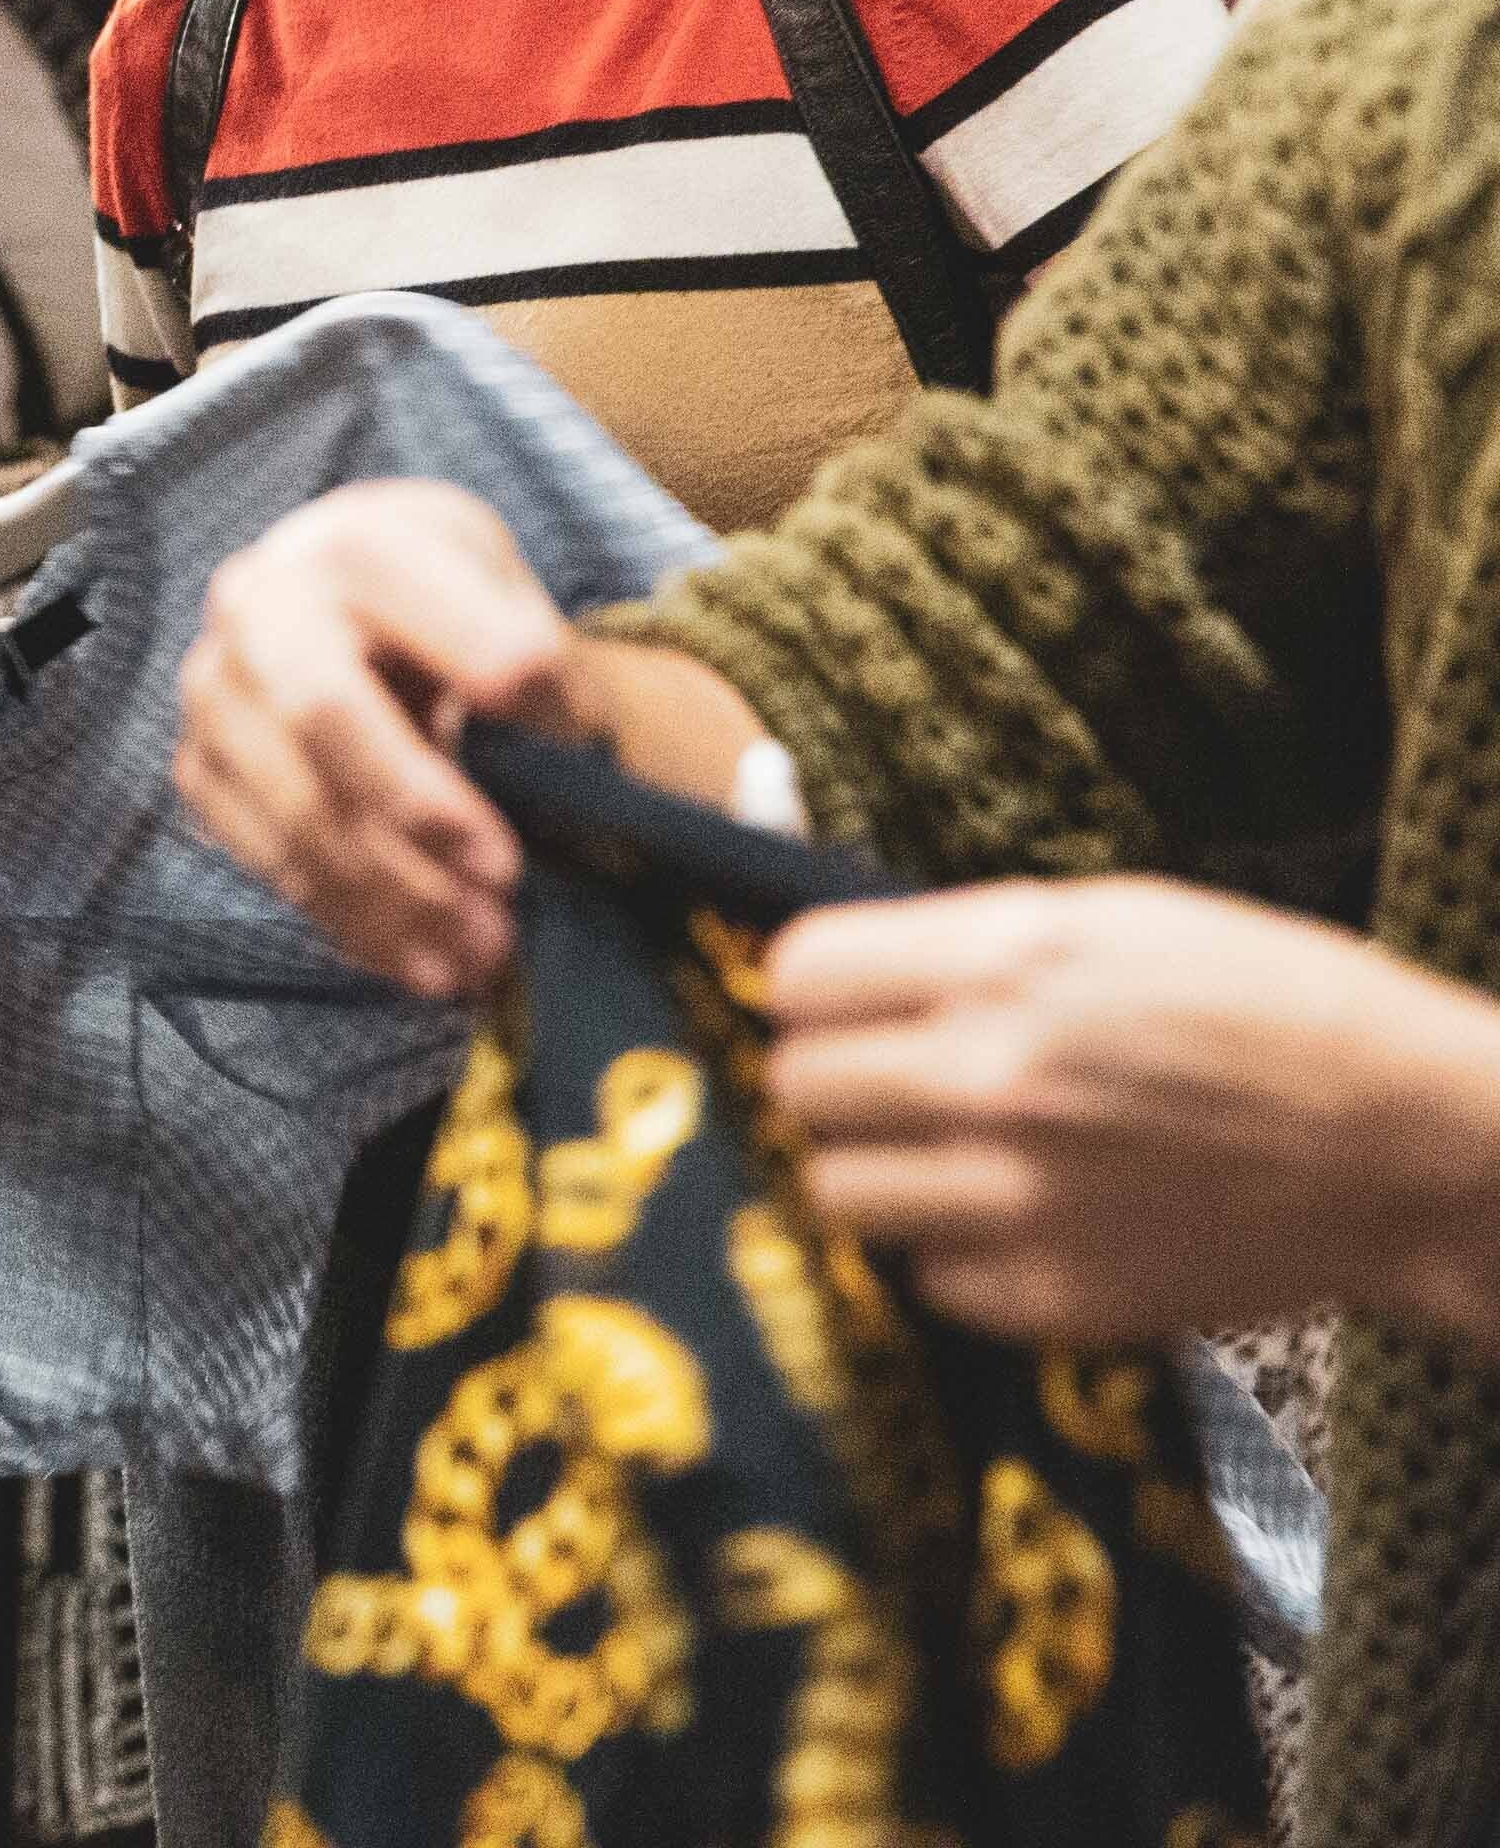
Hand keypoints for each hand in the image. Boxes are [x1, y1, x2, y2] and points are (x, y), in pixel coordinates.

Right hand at [168, 480, 684, 1000]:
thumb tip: (562, 747)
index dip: (493, 667)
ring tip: (482, 953)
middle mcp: (257, 605)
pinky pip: (267, 859)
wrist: (345, 610)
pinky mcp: (200, 768)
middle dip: (414, 803)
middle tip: (504, 877)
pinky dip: (350, 921)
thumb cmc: (444, 608)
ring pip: (294, 806)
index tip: (573, 739)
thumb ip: (534, 657)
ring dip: (393, 894)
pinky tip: (421, 959)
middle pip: (321, 710)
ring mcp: (214, 691)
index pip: (416, 600)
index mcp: (350, 545)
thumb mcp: (503, 595)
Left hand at [762, 878, 1499, 1349]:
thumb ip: (973, 942)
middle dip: (838, 1079)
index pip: (797, 976)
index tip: (841, 1004)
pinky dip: (958, 1254)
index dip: (812, 989)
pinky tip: (1023, 1221)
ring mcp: (1021, 1197)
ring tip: (949, 1156)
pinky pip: (927, 1278)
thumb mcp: (1122, 918)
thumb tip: (850, 969)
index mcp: (1007, 963)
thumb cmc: (1283, 1009)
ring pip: (839, 1190)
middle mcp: (994, 1077)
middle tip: (896, 1084)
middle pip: (799, 1086)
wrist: (1418, 1148)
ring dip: (881, 1171)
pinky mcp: (1059, 1295)